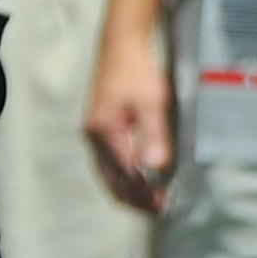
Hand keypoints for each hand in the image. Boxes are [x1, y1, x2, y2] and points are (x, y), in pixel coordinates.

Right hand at [84, 36, 173, 211]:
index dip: (143, 193)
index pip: (125, 174)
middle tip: (157, 210)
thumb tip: (155, 166)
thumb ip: (154, 135)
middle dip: (133, 199)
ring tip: (150, 202)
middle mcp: (95, 137)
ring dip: (128, 191)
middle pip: (111, 181)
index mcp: (105, 132)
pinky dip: (123, 178)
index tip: (161, 205)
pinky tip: (138, 180)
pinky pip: (109, 163)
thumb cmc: (136, 70)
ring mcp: (95, 135)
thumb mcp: (152, 102)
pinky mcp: (100, 130)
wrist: (121, 46)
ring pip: (108, 175)